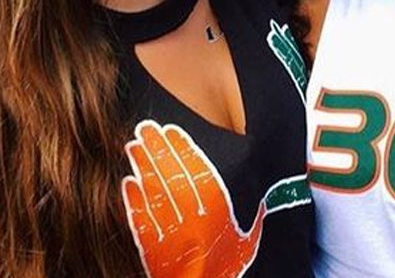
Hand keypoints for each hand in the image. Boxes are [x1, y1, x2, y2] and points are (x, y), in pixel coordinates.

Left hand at [122, 121, 265, 277]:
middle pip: (172, 178)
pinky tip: (128, 184)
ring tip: (134, 149)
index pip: (198, 171)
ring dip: (143, 170)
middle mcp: (196, 223)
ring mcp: (173, 237)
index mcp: (221, 215)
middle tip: (144, 130)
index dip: (182, 149)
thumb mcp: (252, 237)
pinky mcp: (157, 254)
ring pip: (155, 196)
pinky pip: (143, 223)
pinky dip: (134, 202)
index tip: (170, 129)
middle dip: (157, 151)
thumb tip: (266, 178)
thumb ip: (255, 208)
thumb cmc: (234, 267)